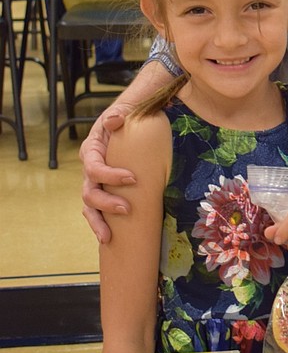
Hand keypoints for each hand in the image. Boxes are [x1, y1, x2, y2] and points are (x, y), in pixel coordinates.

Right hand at [80, 104, 135, 243]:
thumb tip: (114, 121)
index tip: (132, 178)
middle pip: (89, 192)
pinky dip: (102, 224)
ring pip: (89, 207)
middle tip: (126, 209)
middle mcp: (89, 170)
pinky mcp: (105, 193)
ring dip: (97, 222)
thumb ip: (117, 114)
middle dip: (106, 204)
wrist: (128, 124)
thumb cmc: (125, 120)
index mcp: (90, 151)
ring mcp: (95, 184)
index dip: (110, 176)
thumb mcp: (120, 113)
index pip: (94, 168)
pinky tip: (111, 239)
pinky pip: (99, 212)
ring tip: (108, 236)